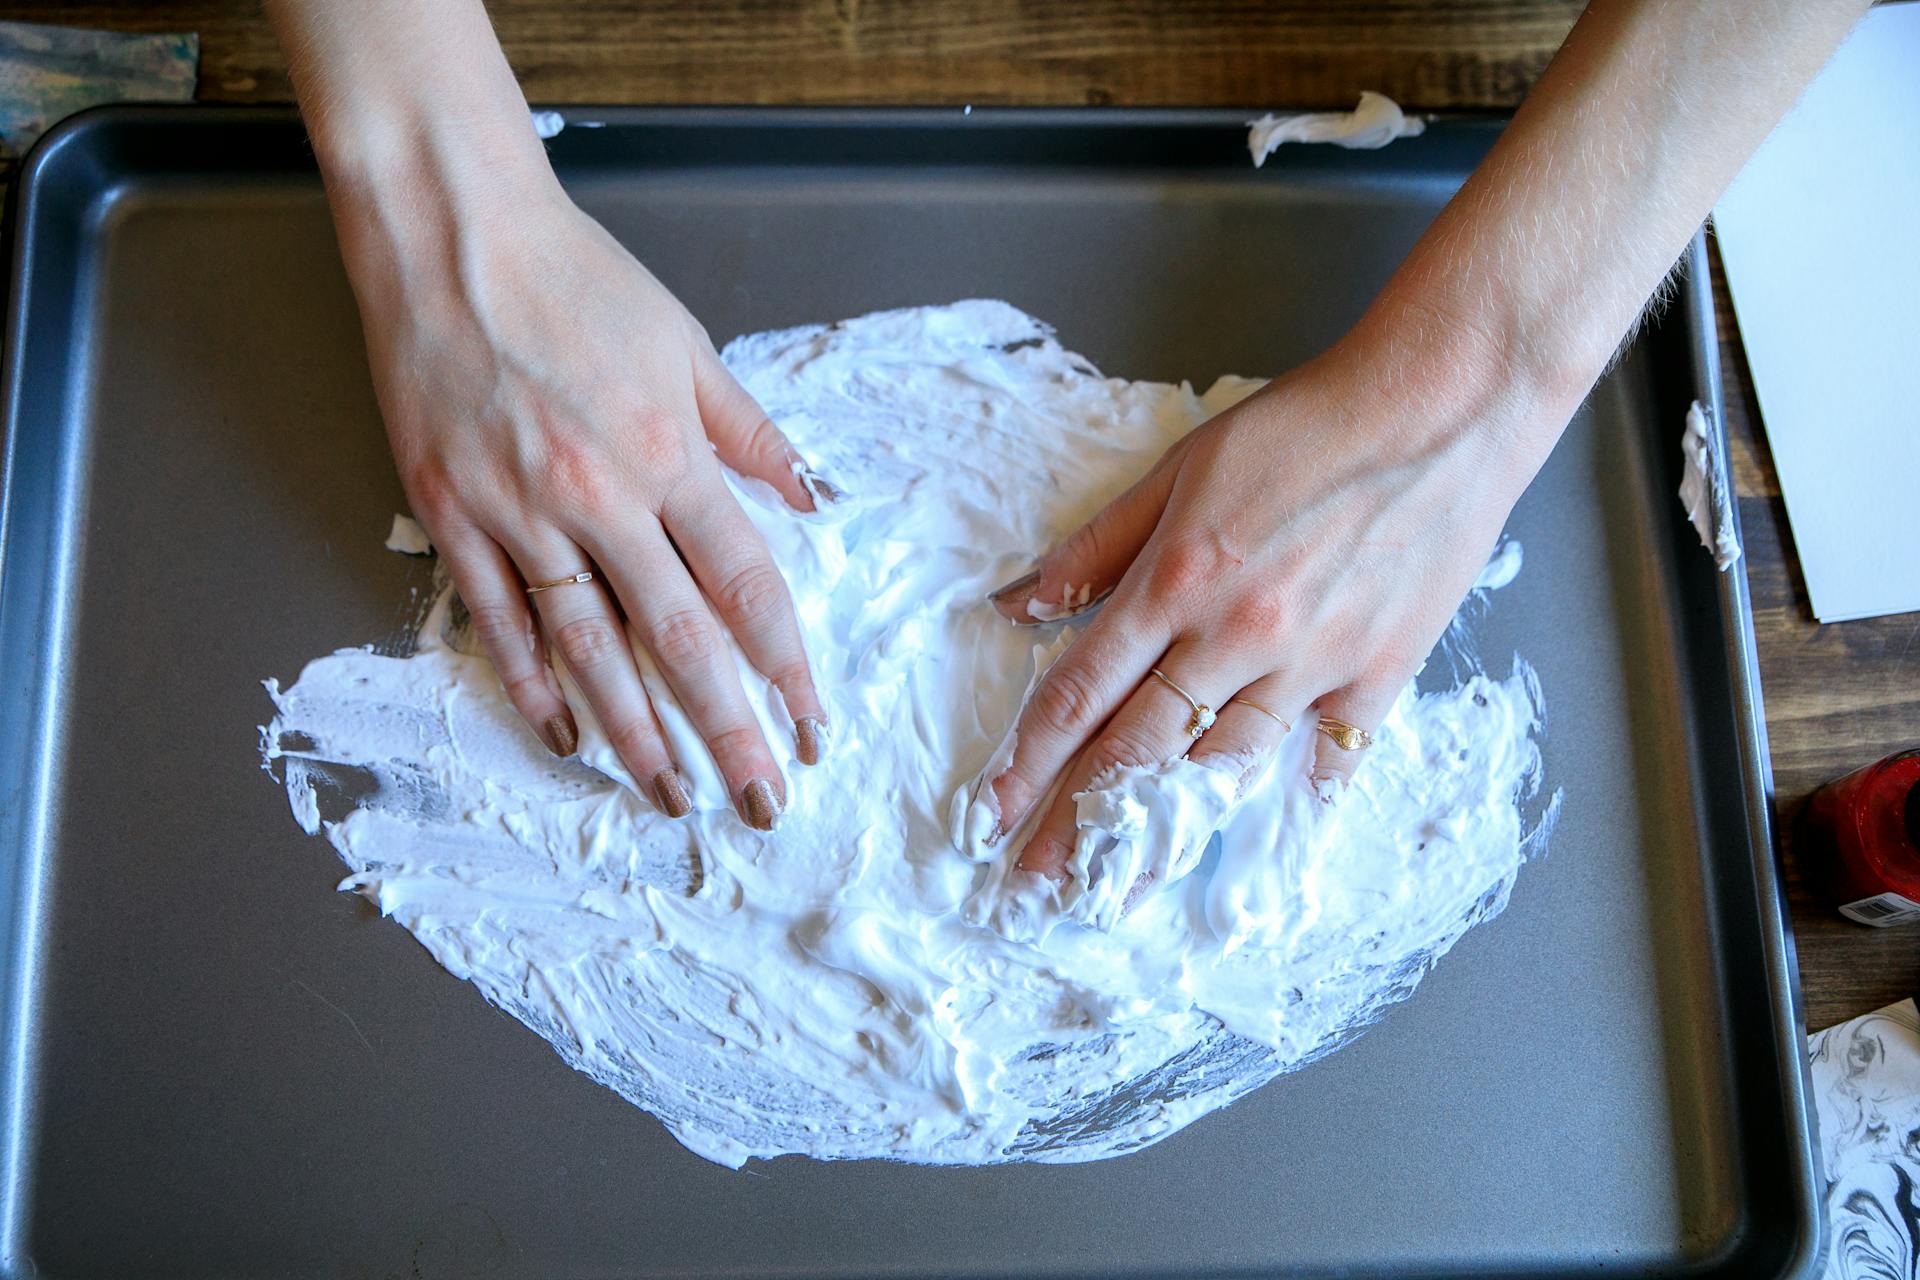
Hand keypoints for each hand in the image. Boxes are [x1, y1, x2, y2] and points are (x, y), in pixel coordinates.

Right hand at [341, 173, 827, 829]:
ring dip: (635, 733)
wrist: (452, 237)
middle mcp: (601, 498)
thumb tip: (814, 499)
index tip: (813, 726)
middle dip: (728, 731)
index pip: (746, 588)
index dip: (786, 667)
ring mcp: (519, 514)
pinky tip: (563, 736)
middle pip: (679, 640)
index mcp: (670, 456)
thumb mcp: (689, 344)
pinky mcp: (451, 516)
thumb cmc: (576, 281)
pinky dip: (531, 684)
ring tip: (671, 797)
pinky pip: (498, 621)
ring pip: (589, 649)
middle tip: (760, 803)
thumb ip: (752, 435)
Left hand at [981, 316, 1549, 879]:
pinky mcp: (1379, 671)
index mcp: (1176, 580)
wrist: (1444, 406)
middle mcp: (1235, 634)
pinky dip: (1298, 797)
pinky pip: (1330, 756)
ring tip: (1123, 885)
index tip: (993, 813)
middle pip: (1136, 750)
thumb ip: (1099, 544)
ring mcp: (1311, 661)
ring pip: (1221, 766)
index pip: (1079, 693)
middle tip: (1036, 883)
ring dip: (1167, 833)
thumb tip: (1021, 601)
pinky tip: (1262, 838)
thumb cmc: (1310, 424)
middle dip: (1076, 824)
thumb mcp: (1182, 465)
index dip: (1027, 762)